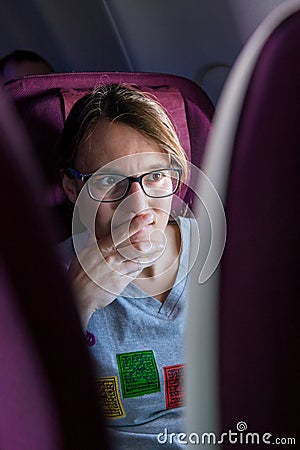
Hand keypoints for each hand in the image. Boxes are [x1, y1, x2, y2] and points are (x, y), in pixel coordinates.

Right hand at [68, 213, 163, 328]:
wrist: (79, 296)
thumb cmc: (79, 274)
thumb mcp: (83, 254)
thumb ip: (92, 242)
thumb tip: (94, 230)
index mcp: (101, 248)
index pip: (121, 233)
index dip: (135, 225)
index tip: (147, 217)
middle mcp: (111, 258)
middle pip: (134, 247)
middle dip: (149, 240)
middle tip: (160, 235)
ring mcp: (117, 270)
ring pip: (139, 259)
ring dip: (151, 253)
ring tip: (160, 247)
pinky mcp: (121, 282)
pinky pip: (136, 271)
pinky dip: (144, 264)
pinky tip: (150, 260)